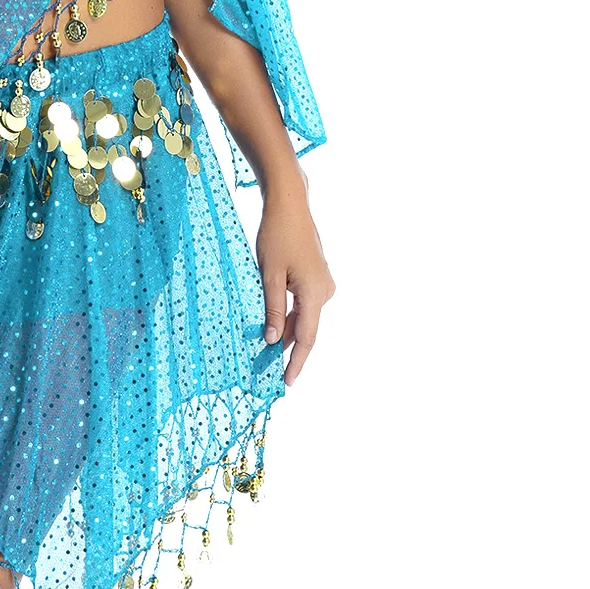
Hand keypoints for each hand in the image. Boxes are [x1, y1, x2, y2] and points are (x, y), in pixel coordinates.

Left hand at [257, 183, 334, 387]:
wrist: (289, 205)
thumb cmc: (276, 235)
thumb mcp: (269, 275)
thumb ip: (272, 309)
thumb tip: (271, 340)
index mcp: (315, 294)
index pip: (306, 338)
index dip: (296, 362)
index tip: (287, 382)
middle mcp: (325, 292)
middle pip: (304, 328)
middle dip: (286, 349)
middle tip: (266, 370)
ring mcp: (323, 284)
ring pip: (302, 316)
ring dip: (284, 330)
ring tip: (264, 351)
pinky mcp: (316, 277)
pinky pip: (302, 304)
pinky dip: (287, 315)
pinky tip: (272, 325)